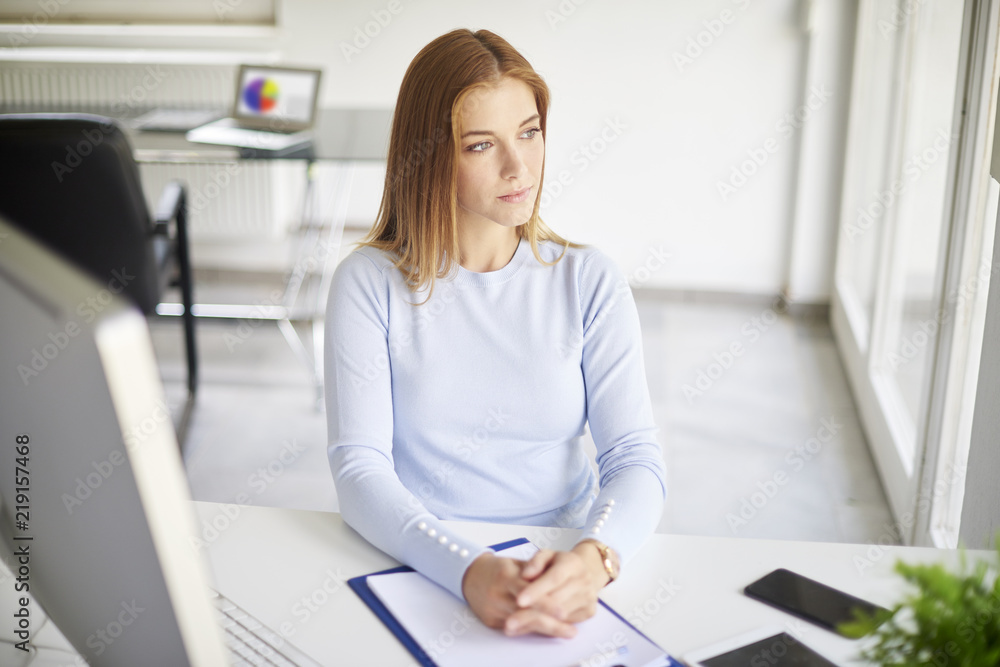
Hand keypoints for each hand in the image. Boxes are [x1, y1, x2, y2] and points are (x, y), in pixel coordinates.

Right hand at [461, 552, 576, 637]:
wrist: (471, 576)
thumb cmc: (499, 568)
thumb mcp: (517, 563)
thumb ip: (536, 572)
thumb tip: (558, 585)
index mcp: (505, 575)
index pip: (527, 591)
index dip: (546, 603)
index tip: (564, 612)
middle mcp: (496, 594)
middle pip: (526, 613)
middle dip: (550, 623)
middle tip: (570, 630)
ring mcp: (492, 610)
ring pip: (522, 624)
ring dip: (545, 629)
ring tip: (566, 632)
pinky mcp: (490, 621)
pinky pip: (515, 629)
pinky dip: (533, 629)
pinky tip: (549, 631)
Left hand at [503, 542, 609, 636]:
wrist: (586, 572)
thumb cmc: (559, 564)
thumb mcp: (547, 555)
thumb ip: (535, 562)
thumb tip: (525, 574)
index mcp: (572, 563)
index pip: (554, 578)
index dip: (536, 590)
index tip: (518, 600)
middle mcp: (584, 581)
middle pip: (557, 600)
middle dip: (532, 611)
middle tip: (510, 621)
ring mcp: (588, 598)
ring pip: (560, 616)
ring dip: (537, 623)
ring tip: (515, 628)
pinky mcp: (589, 612)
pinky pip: (565, 624)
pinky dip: (546, 628)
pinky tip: (529, 628)